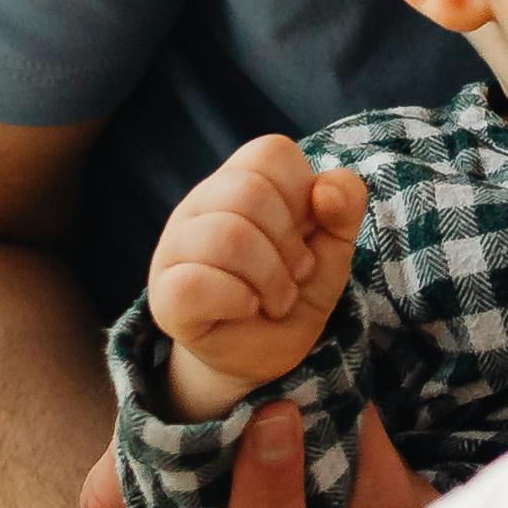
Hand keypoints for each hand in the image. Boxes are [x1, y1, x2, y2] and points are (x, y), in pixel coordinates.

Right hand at [138, 136, 368, 413]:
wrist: (262, 354)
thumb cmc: (292, 288)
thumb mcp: (333, 246)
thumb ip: (344, 206)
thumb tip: (325, 189)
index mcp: (239, 180)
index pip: (271, 152)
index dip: (302, 194)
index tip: (305, 233)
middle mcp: (199, 204)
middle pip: (249, 191)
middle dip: (290, 244)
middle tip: (295, 275)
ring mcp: (174, 247)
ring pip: (226, 235)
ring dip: (271, 278)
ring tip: (276, 300)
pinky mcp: (163, 296)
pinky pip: (194, 283)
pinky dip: (238, 300)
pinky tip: (247, 309)